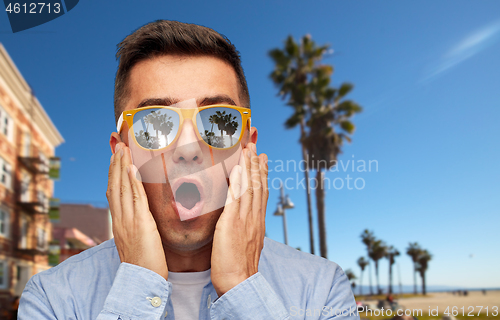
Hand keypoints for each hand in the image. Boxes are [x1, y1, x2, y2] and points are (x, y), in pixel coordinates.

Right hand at [106, 142, 168, 279]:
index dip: (114, 174)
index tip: (115, 158)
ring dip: (122, 165)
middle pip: (115, 185)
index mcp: (119, 222)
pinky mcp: (140, 223)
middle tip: (118, 145)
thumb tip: (142, 216)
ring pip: (122, 187)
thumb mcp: (137, 240)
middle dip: (115, 164)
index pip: (114, 193)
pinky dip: (131, 181)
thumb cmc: (144, 263)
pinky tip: (130, 167)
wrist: (142, 279)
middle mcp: (120, 218)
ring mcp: (128, 220)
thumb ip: (137, 226)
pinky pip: (135, 197)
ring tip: (123, 148)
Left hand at [211, 143, 268, 295]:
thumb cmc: (237, 268)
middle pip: (258, 186)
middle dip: (257, 164)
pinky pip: (237, 197)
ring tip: (249, 148)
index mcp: (256, 222)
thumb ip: (245, 230)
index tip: (261, 159)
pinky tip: (239, 167)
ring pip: (250, 187)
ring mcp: (245, 219)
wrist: (238, 282)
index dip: (261, 175)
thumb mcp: (244, 245)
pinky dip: (239, 181)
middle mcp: (254, 218)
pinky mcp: (233, 222)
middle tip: (256, 146)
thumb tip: (244, 223)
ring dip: (250, 166)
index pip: (260, 193)